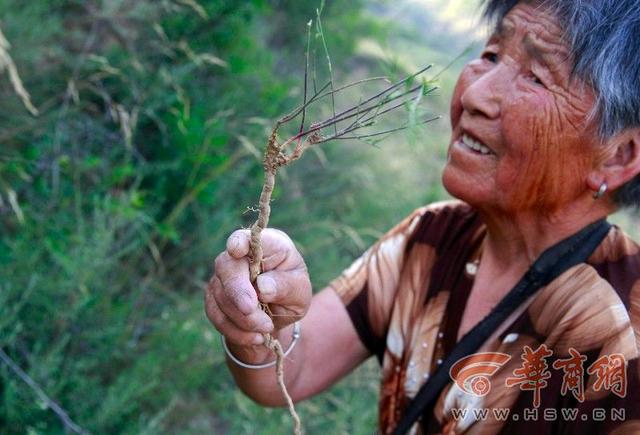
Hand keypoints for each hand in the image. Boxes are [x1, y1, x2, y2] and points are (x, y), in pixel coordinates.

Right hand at [205, 228, 311, 347]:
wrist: (277, 315)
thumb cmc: (292, 294)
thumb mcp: (300, 292)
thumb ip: (286, 286)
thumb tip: (263, 286)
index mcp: (267, 246)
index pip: (247, 238)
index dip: (239, 242)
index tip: (237, 251)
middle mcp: (240, 256)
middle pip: (227, 267)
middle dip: (238, 291)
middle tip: (251, 310)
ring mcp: (223, 276)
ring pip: (220, 295)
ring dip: (243, 318)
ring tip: (267, 328)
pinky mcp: (214, 298)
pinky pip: (216, 315)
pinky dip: (235, 330)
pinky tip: (255, 337)